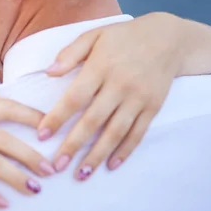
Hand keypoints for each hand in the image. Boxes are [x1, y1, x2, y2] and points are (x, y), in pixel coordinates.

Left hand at [37, 13, 188, 178]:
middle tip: (56, 165)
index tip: (42, 135)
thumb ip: (69, 53)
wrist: (168, 38)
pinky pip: (137, 133)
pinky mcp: (153, 107)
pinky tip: (111, 165)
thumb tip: (48, 72)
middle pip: (93, 120)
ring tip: (81, 174)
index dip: (57, 118)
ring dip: (97, 155)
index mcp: (100, 67)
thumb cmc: (122, 37)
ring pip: (115, 132)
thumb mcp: (93, 36)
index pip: (75, 97)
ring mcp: (138, 98)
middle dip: (73, 145)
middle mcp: (119, 85)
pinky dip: (125, 151)